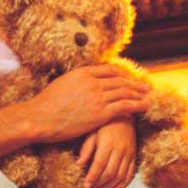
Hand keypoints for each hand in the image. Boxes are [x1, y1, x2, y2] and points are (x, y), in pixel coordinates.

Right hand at [26, 64, 148, 142]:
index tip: (128, 78)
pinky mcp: (101, 113)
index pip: (108, 70)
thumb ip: (75, 81)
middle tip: (144, 85)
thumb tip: (80, 82)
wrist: (40, 118)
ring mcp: (98, 97)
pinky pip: (125, 106)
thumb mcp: (61, 84)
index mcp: (83, 73)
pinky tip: (145, 106)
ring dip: (139, 93)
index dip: (121, 74)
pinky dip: (137, 105)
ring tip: (148, 95)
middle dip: (134, 83)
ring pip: (125, 92)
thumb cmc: (45, 105)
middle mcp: (93, 82)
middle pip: (120, 80)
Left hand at [78, 116, 135, 187]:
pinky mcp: (134, 156)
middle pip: (110, 172)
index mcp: (108, 143)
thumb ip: (86, 148)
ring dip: (108, 186)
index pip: (100, 164)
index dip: (92, 177)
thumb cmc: (106, 124)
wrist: (124, 115)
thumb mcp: (93, 132)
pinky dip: (122, 184)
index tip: (85, 185)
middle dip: (99, 184)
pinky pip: (130, 174)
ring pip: (120, 176)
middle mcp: (120, 149)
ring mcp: (129, 153)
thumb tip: (79, 164)